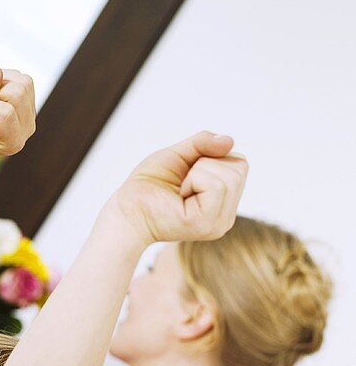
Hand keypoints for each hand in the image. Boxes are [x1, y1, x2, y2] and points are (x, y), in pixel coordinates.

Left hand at [111, 132, 247, 248]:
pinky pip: (217, 185)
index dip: (212, 156)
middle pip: (240, 167)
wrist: (125, 210)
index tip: (187, 173)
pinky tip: (179, 196)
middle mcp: (225, 216)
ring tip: (179, 190)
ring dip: (198, 172)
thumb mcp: (178, 155)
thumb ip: (203, 144)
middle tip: (181, 183)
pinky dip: (194, 180)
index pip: (240, 163)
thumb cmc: (148, 185)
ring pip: (230, 175)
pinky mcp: (206, 225)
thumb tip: (229, 140)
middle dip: (205, 163)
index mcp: (223, 201)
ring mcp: (218, 223)